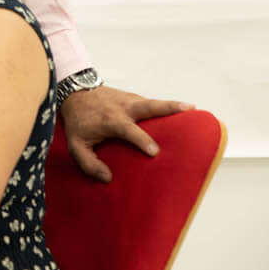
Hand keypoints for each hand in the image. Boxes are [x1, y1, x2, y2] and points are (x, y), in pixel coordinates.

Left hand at [59, 85, 193, 181]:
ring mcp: (131, 100)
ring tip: (193, 110)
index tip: (155, 151)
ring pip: (154, 102)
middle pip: (149, 105)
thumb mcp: (76, 144)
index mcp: (111, 120)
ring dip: (173, 105)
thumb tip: (107, 178)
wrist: (75, 92)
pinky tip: (182, 113)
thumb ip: (88, 163)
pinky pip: (151, 104)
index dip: (141, 140)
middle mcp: (124, 107)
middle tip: (189, 109)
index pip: (129, 130)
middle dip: (169, 107)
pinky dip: (166, 108)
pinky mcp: (135, 98)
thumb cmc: (78, 120)